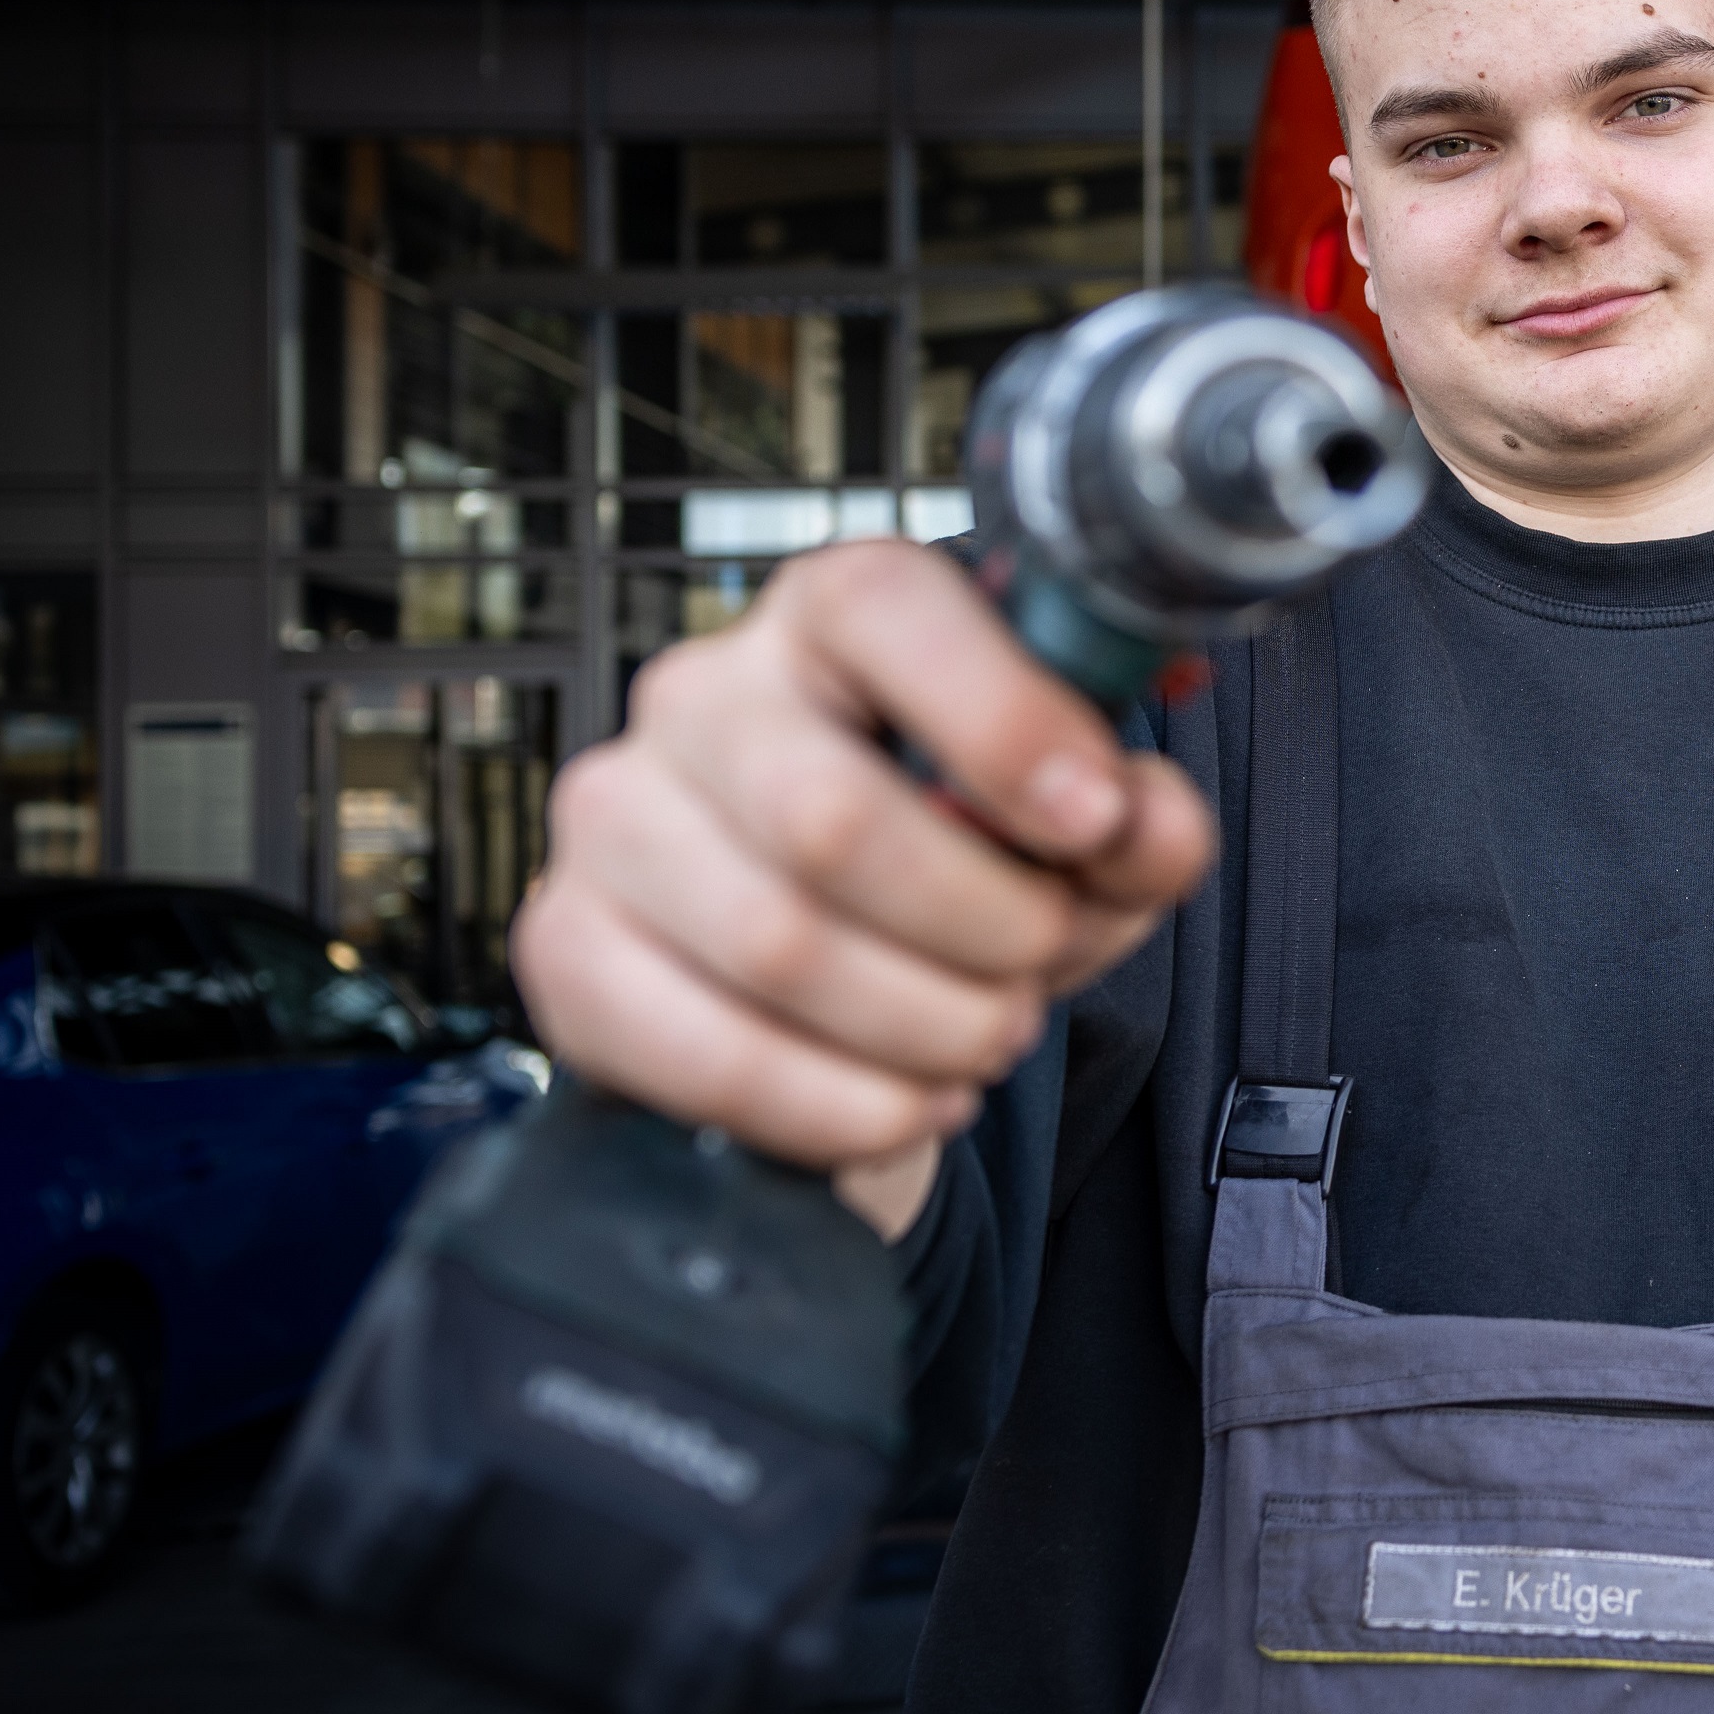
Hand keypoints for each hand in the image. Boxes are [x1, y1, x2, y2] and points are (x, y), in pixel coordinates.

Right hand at [510, 539, 1213, 1209]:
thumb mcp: (1079, 843)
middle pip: (832, 817)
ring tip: (984, 1040)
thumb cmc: (956, 873)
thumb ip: (1133, 823)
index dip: (1002, 719)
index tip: (1093, 817)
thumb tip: (1146, 824)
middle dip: (979, 925)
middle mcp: (702, 694)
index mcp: (833, 618)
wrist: (820, 988)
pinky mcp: (568, 945)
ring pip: (777, 946)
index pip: (888, 608)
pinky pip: (705, 1051)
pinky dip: (838, 1105)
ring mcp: (614, 817)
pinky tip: (904, 1101)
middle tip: (1039, 968)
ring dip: (924, 1026)